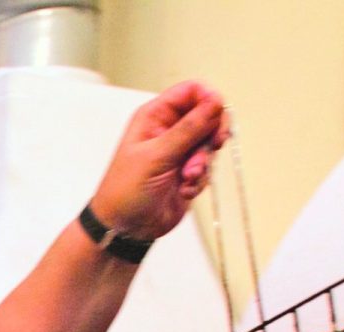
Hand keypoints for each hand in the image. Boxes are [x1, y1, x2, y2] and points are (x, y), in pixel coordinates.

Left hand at [89, 80, 228, 243]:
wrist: (125, 228)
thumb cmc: (125, 190)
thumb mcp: (157, 156)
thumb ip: (188, 129)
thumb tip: (214, 103)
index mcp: (155, 116)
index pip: (191, 91)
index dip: (209, 99)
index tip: (218, 115)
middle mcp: (169, 130)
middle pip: (207, 116)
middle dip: (212, 134)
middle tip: (214, 145)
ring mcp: (180, 152)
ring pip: (209, 144)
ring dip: (203, 163)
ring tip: (186, 178)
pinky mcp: (187, 172)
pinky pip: (207, 168)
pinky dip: (200, 180)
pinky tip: (184, 190)